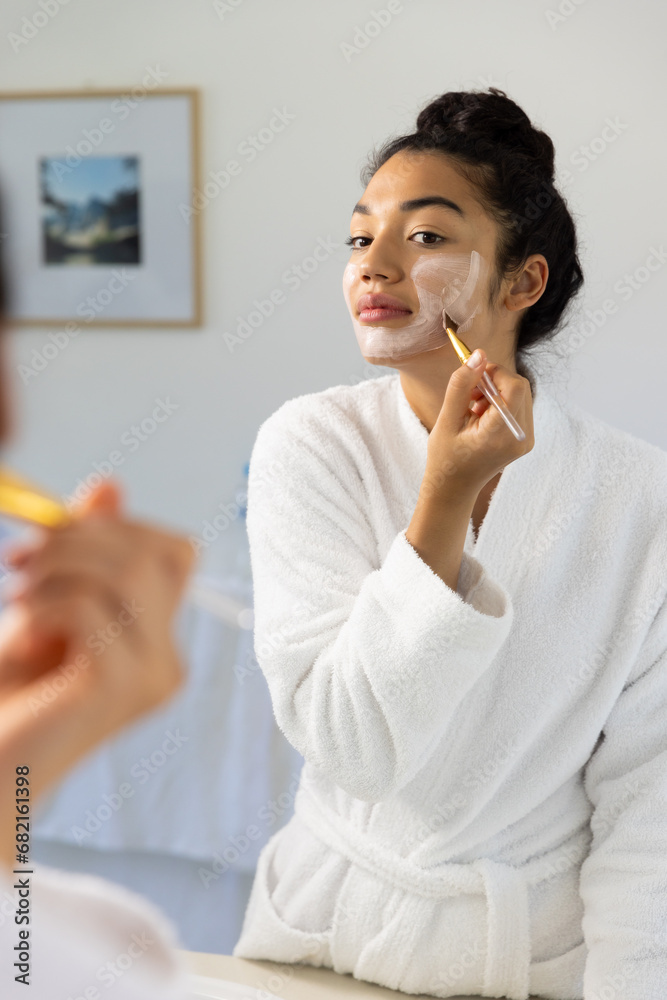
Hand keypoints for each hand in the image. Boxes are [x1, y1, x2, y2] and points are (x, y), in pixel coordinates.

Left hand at [0, 479, 195, 741]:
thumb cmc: (8, 692)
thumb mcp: (46, 602)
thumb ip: (83, 550)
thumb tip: (109, 485)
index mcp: (156, 641)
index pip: (176, 551)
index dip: (122, 527)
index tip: (57, 538)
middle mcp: (165, 662)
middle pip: (156, 554)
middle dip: (83, 536)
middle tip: (22, 557)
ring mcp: (148, 677)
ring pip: (130, 574)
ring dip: (61, 566)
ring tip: (17, 593)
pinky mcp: (117, 687)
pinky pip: (94, 609)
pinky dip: (47, 603)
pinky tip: (22, 628)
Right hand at [421, 347, 534, 501]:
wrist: (454, 488)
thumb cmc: (445, 457)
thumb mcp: (447, 419)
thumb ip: (462, 385)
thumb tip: (479, 355)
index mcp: (500, 434)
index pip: (514, 387)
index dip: (496, 372)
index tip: (474, 375)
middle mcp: (521, 437)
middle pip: (520, 388)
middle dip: (495, 382)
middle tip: (470, 394)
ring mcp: (526, 440)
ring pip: (520, 395)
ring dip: (498, 392)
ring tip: (473, 407)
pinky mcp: (525, 440)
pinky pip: (519, 408)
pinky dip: (501, 404)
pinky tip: (482, 416)